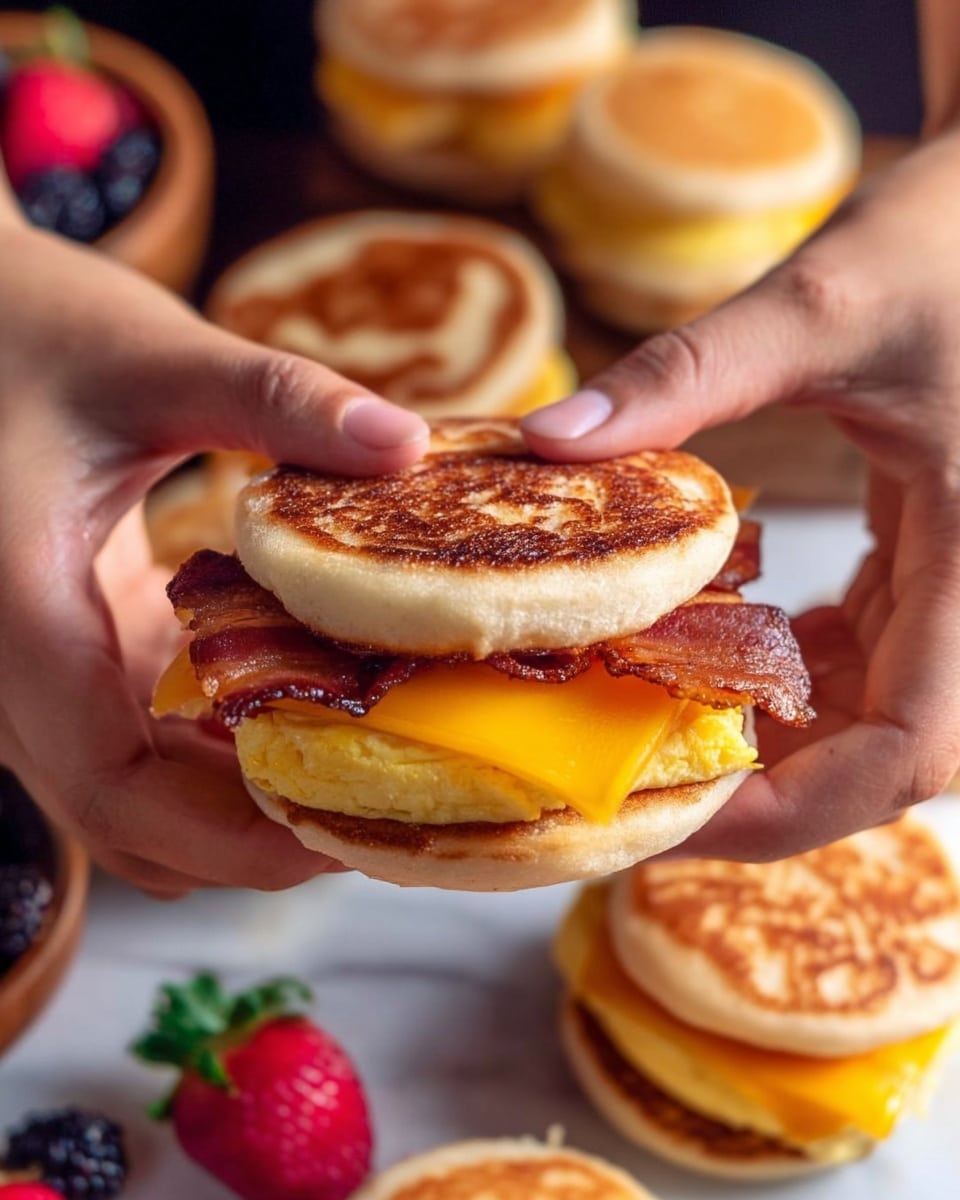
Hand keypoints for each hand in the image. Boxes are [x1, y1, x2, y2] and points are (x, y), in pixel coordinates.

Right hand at [0, 220, 428, 893]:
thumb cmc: (30, 326)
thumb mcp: (151, 357)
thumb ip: (275, 399)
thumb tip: (405, 444)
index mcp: (18, 613)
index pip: (117, 787)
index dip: (234, 837)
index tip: (346, 834)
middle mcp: (13, 669)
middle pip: (131, 816)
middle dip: (253, 835)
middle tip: (382, 808)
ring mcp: (37, 670)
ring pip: (133, 793)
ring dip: (239, 802)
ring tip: (362, 768)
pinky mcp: (70, 650)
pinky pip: (137, 741)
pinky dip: (218, 751)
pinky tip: (303, 710)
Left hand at [522, 129, 959, 859]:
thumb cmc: (956, 238)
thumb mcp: (824, 303)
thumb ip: (690, 372)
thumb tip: (553, 441)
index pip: (910, 754)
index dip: (795, 809)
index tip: (676, 812)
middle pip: (885, 756)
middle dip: (766, 784)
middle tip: (639, 770)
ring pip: (880, 714)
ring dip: (774, 730)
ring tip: (660, 712)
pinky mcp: (942, 558)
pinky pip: (876, 653)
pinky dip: (795, 668)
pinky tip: (725, 638)